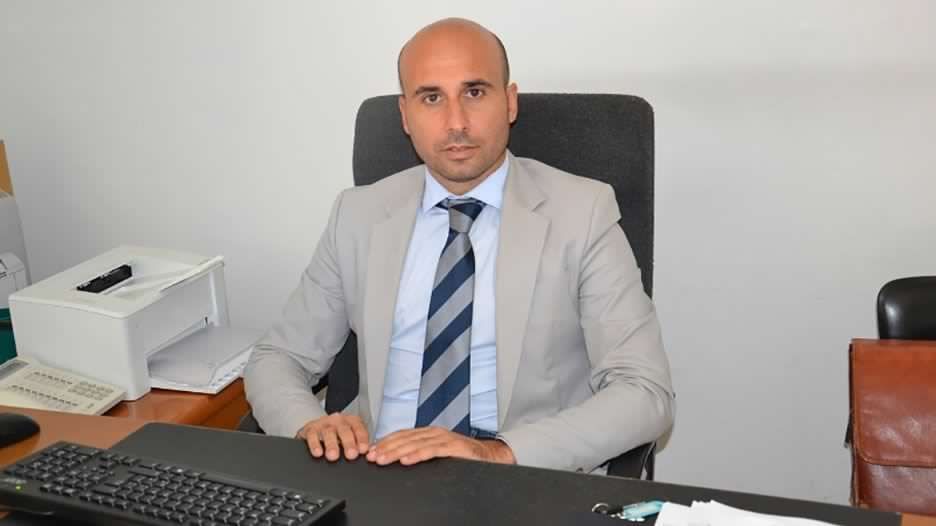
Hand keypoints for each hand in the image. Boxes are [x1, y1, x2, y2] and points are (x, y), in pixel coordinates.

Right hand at [296, 414, 369, 461]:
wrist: (317, 428)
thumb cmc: (339, 436)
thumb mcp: (351, 437)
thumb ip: (359, 445)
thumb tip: (370, 456)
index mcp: (352, 422)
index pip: (359, 429)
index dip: (362, 439)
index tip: (363, 450)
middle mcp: (339, 420)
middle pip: (345, 430)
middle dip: (349, 443)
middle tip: (351, 455)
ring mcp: (324, 423)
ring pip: (329, 432)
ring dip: (332, 445)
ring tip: (333, 456)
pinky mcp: (310, 429)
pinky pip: (312, 435)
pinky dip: (315, 444)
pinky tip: (318, 452)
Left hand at [366, 427, 515, 465]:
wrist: (491, 456)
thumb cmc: (463, 456)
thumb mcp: (438, 453)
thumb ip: (420, 452)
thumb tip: (397, 458)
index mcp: (428, 433)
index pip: (401, 435)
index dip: (384, 442)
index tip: (370, 451)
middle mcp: (434, 433)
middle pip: (405, 439)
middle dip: (386, 448)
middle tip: (372, 457)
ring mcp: (444, 438)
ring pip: (415, 444)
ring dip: (397, 452)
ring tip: (383, 459)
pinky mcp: (454, 447)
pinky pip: (433, 451)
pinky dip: (418, 454)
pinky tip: (407, 460)